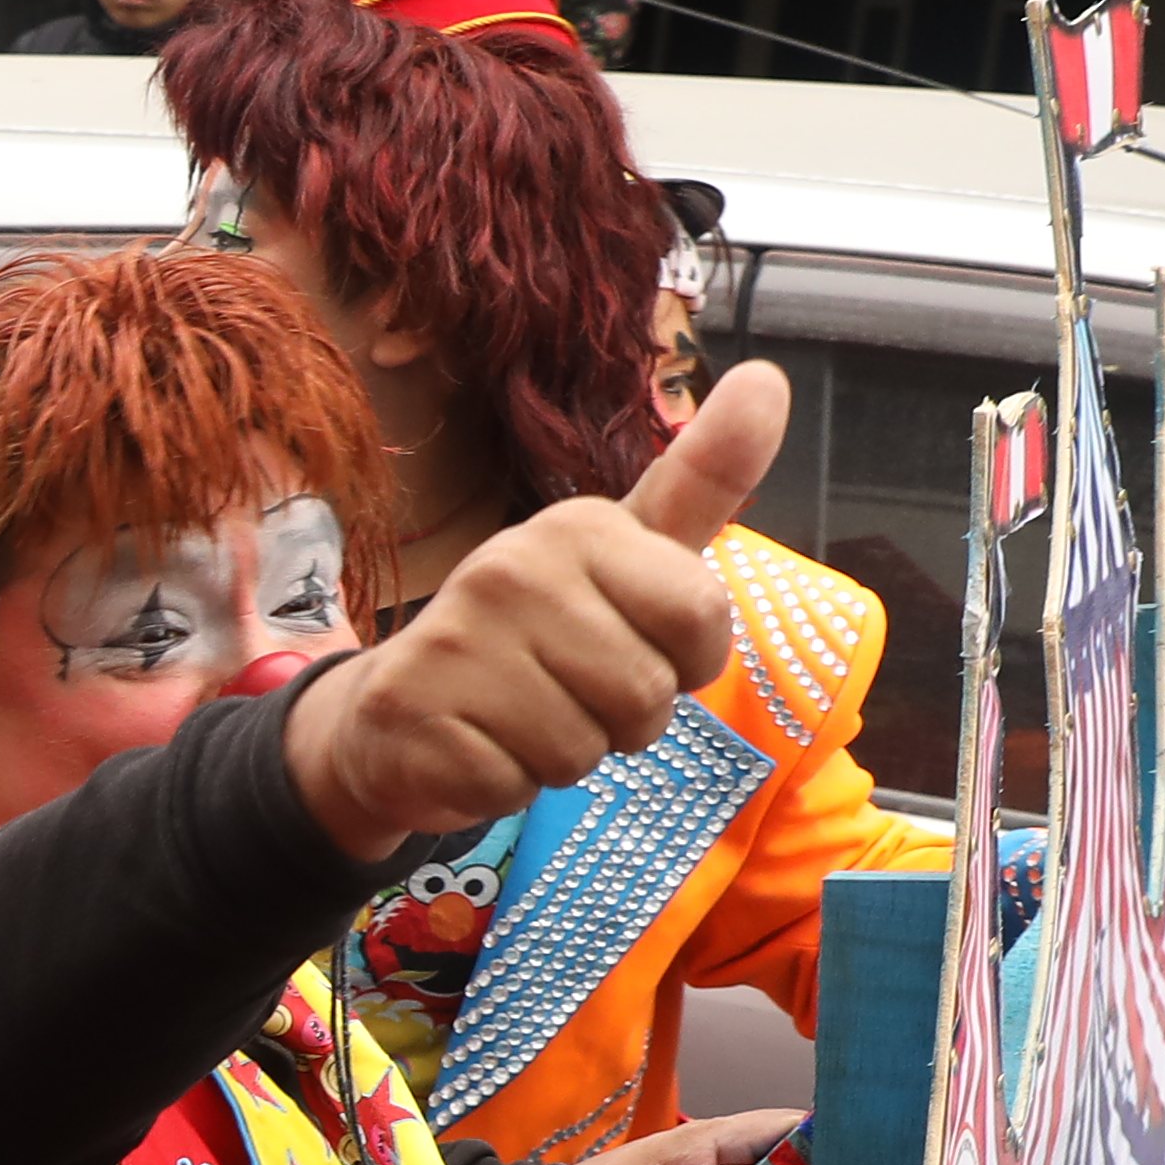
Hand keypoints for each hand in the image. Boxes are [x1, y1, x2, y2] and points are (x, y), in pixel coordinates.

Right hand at [287, 357, 776, 857]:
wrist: (396, 710)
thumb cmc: (535, 635)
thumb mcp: (624, 554)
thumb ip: (703, 479)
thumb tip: (769, 377)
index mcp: (575, 527)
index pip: (701, 615)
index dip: (686, 659)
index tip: (635, 643)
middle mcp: (509, 568)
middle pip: (646, 696)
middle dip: (623, 720)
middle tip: (567, 693)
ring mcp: (453, 641)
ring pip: (583, 750)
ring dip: (564, 756)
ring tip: (520, 720)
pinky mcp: (413, 714)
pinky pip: (516, 786)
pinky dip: (505, 787)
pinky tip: (475, 748)